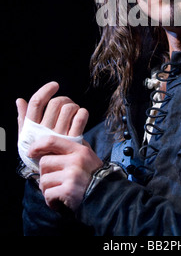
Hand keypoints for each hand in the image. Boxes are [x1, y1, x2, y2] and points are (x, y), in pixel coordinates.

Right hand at [16, 81, 102, 210]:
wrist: (53, 174)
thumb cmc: (38, 152)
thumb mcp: (26, 137)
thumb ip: (23, 118)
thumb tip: (19, 100)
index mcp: (32, 128)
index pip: (37, 102)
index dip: (46, 90)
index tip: (54, 85)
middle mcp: (45, 131)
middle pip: (56, 103)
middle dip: (63, 99)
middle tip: (66, 104)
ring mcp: (60, 135)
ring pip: (69, 108)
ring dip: (73, 106)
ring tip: (73, 112)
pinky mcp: (74, 140)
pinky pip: (81, 117)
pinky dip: (83, 113)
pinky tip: (80, 117)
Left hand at [29, 135, 102, 210]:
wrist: (106, 197)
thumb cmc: (94, 176)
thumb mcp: (88, 155)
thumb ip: (74, 147)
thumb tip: (52, 143)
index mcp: (79, 149)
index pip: (52, 140)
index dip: (38, 145)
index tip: (32, 152)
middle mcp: (75, 160)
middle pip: (44, 162)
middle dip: (45, 174)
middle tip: (53, 180)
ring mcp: (72, 175)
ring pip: (44, 180)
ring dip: (47, 189)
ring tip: (58, 191)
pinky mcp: (68, 190)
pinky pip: (48, 194)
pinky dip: (51, 200)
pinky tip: (59, 200)